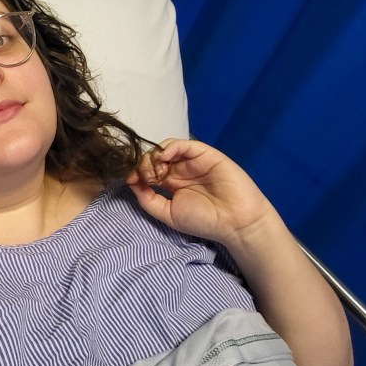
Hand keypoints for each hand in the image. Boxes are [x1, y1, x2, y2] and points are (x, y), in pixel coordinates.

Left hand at [126, 138, 274, 246]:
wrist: (235, 221)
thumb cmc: (205, 220)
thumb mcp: (169, 214)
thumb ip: (148, 200)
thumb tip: (131, 183)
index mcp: (170, 184)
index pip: (147, 171)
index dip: (136, 172)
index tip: (130, 180)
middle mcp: (179, 170)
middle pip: (152, 158)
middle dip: (143, 165)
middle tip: (147, 179)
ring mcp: (191, 161)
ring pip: (164, 149)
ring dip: (154, 157)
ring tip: (156, 173)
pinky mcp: (204, 153)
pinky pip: (182, 144)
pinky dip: (169, 147)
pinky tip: (164, 157)